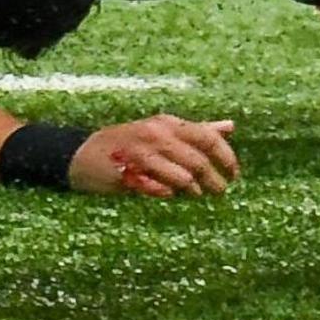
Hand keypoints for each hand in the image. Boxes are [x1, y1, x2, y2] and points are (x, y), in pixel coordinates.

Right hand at [67, 114, 239, 198]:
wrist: (84, 153)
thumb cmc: (131, 142)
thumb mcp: (163, 129)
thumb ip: (197, 130)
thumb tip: (230, 127)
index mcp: (169, 123)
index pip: (207, 136)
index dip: (226, 156)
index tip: (235, 173)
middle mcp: (157, 134)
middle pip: (197, 160)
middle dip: (213, 179)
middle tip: (220, 191)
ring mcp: (141, 154)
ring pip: (180, 176)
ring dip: (193, 189)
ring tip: (197, 195)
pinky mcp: (127, 173)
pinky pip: (156, 188)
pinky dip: (166, 193)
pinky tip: (171, 196)